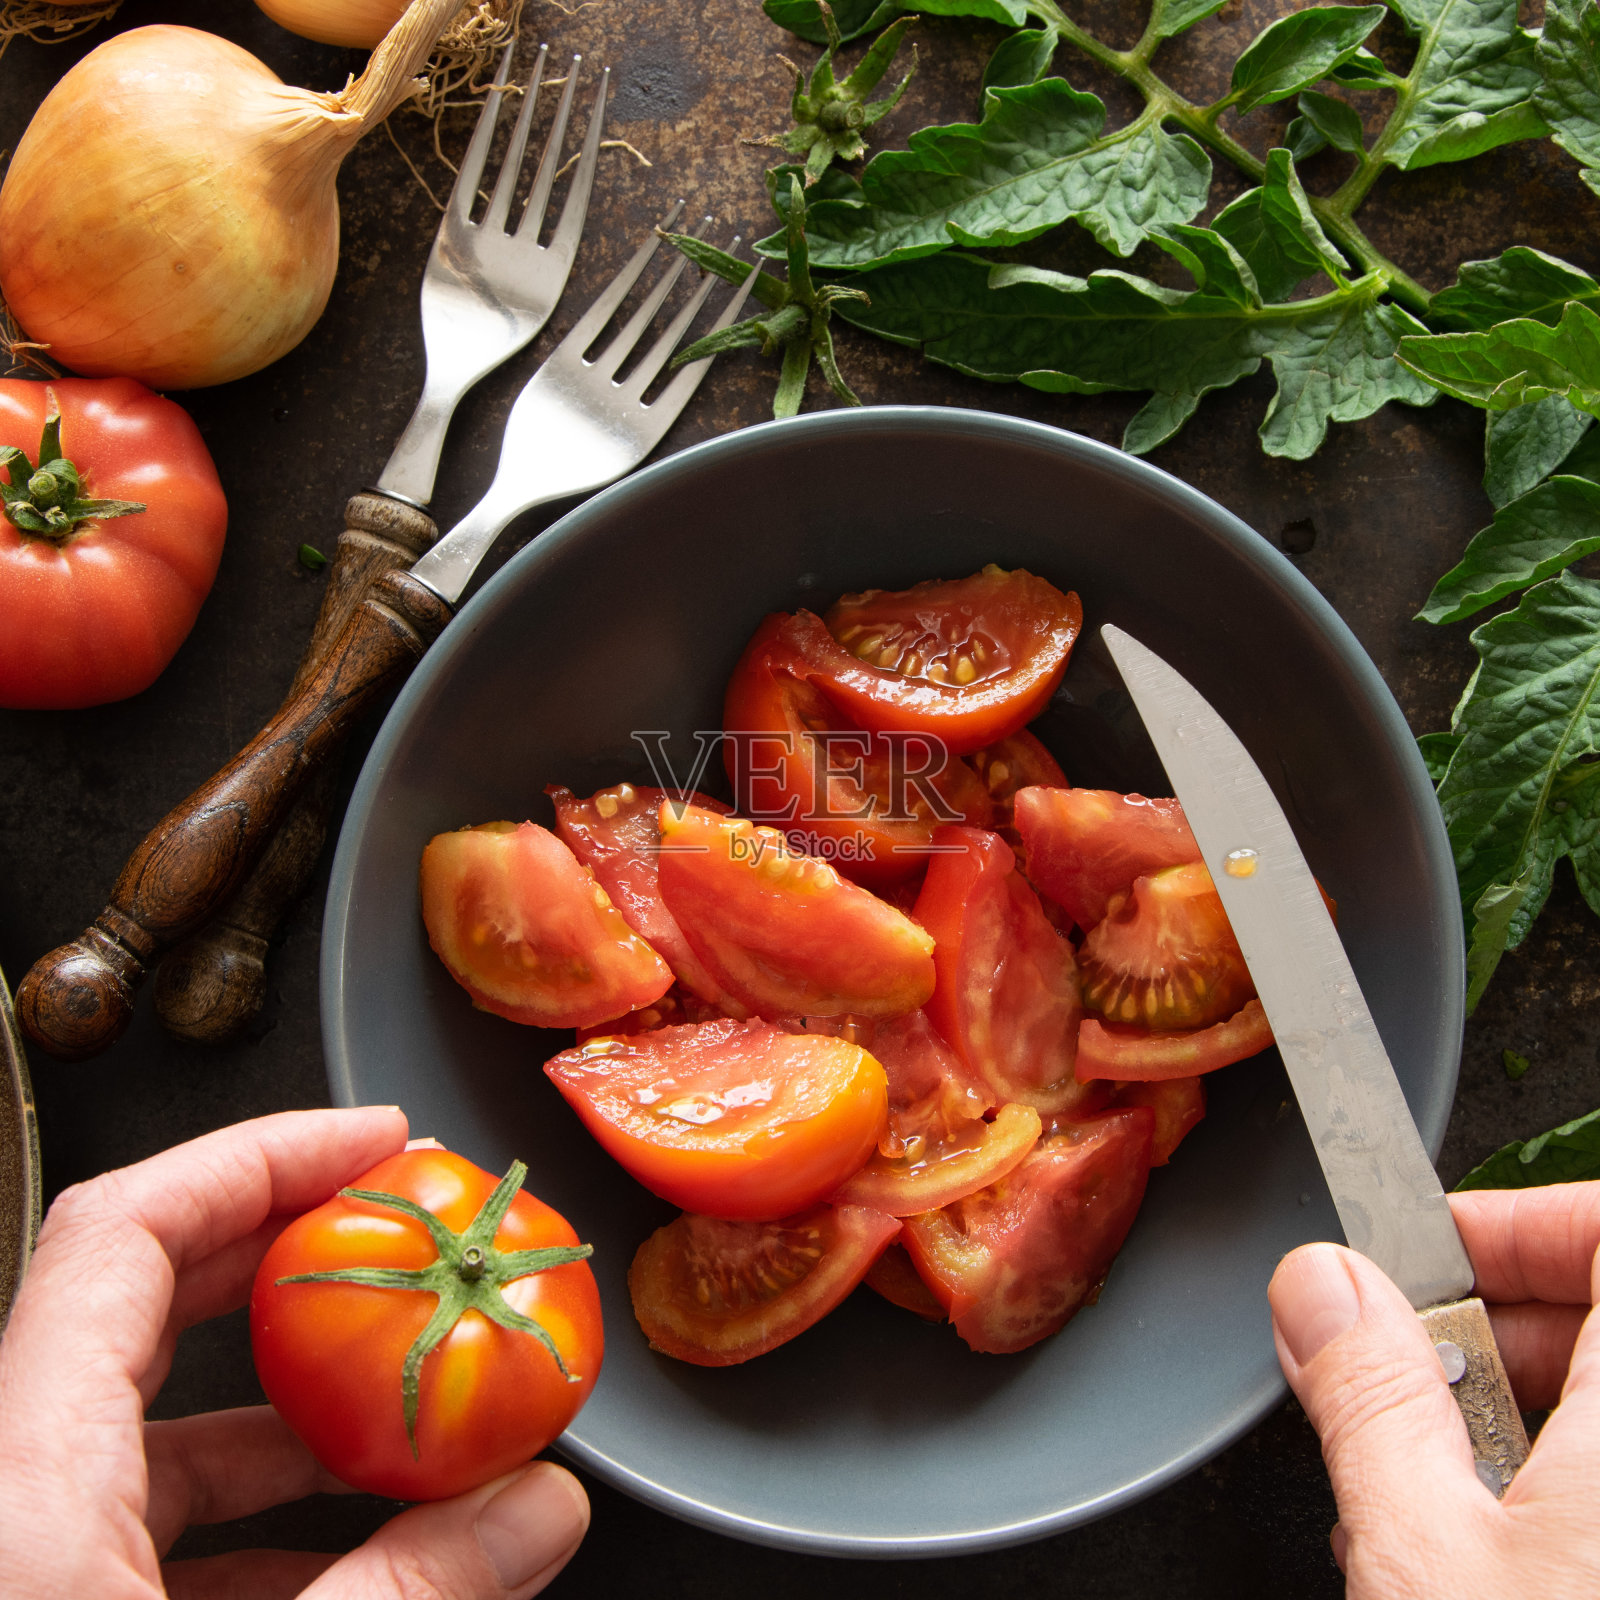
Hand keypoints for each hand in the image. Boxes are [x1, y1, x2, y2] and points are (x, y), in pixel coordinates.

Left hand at [0, 1108, 589, 1598]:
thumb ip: (408, 1593)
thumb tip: (545, 1506)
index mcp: (14, 1476)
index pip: (127, 1228)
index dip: (262, 1157)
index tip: (378, 1143)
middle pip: (131, 1299)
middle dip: (280, 1257)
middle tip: (399, 1232)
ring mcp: (7, 1554)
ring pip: (132, 1424)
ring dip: (273, 1402)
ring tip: (396, 1408)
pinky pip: (120, 1523)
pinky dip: (234, 1518)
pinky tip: (333, 1560)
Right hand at [1269, 1181, 1599, 1596]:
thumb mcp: (1424, 1552)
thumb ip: (1368, 1396)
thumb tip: (1322, 1284)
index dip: (1518, 1218)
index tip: (1432, 1254)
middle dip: (1482, 1327)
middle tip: (1395, 1375)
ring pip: (1598, 1411)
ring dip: (1498, 1423)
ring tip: (1412, 1488)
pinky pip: (1599, 1496)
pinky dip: (1539, 1497)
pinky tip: (1461, 1555)